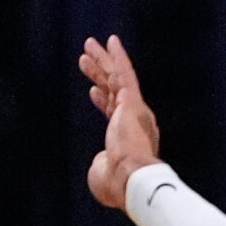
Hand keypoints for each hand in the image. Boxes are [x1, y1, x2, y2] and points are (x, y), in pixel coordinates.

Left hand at [79, 33, 160, 209]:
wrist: (133, 180)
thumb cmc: (118, 184)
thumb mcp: (103, 174)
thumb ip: (101, 164)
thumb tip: (101, 161)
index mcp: (131, 139)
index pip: (115, 114)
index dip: (103, 101)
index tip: (93, 91)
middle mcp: (137, 122)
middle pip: (114, 92)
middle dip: (101, 74)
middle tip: (88, 59)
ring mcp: (135, 111)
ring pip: (117, 79)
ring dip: (103, 60)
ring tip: (88, 44)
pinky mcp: (133, 102)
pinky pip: (124, 74)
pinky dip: (117, 57)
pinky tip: (110, 41)